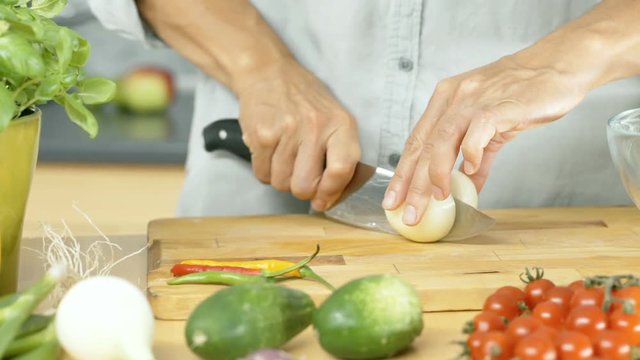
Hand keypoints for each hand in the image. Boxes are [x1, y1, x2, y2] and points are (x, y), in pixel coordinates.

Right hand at [236, 58, 360, 210]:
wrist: (267, 73)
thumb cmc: (304, 100)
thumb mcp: (334, 118)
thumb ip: (339, 155)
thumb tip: (329, 197)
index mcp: (341, 124)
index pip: (341, 169)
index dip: (331, 192)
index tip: (322, 199)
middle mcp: (316, 127)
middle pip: (305, 186)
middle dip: (300, 189)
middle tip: (299, 175)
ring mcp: (287, 131)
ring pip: (281, 183)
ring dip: (280, 178)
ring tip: (283, 156)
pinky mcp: (262, 135)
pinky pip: (262, 174)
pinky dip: (264, 169)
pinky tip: (270, 151)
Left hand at [382, 54, 588, 225]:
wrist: (560, 65)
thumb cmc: (524, 94)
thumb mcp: (491, 124)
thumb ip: (477, 154)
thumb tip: (467, 185)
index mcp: (445, 100)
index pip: (415, 142)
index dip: (401, 173)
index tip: (392, 200)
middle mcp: (453, 98)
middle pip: (423, 146)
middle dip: (410, 183)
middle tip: (406, 213)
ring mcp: (473, 100)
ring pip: (441, 141)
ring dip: (434, 175)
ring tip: (435, 200)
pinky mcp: (497, 106)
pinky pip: (476, 133)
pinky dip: (470, 155)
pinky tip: (470, 173)